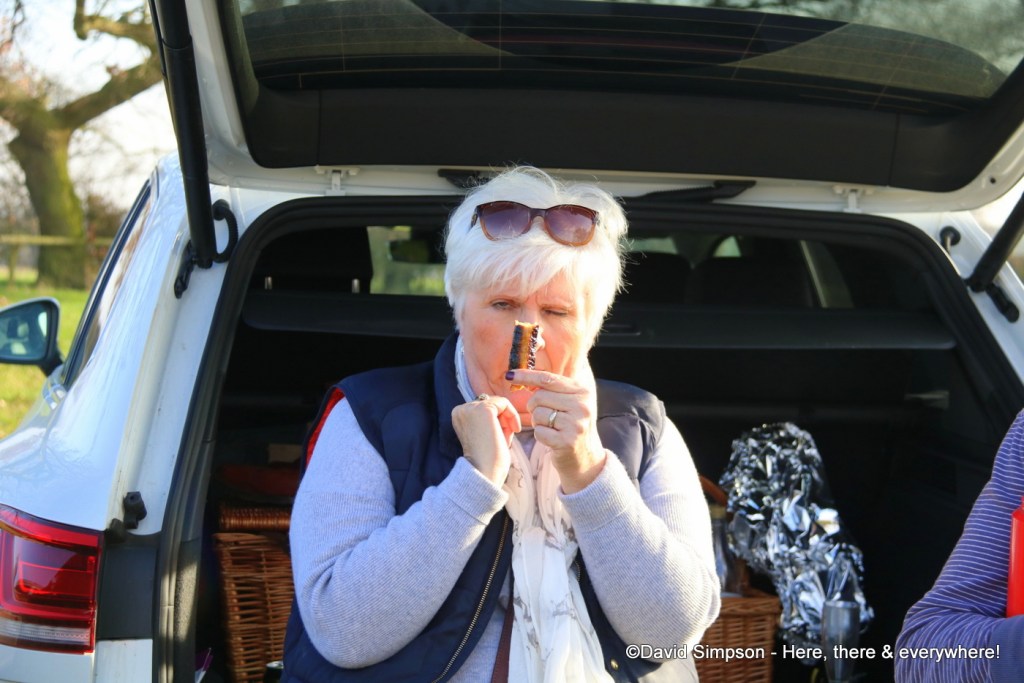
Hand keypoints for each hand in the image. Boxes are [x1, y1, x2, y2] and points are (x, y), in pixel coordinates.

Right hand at [451, 394, 520, 483]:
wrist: (485, 472)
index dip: (497, 421)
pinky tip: (513, 431)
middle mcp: (461, 409)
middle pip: (491, 405)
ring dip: (507, 420)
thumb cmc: (487, 458)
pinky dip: (513, 415)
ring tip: (506, 438)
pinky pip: (504, 402)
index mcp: (458, 416)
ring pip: (499, 403)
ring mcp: (470, 408)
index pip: (483, 408)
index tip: (501, 437)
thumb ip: (488, 418)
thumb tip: (501, 404)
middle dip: (503, 421)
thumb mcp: (484, 433)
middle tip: (505, 439)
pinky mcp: (483, 409)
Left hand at [512, 367, 606, 492]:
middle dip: (534, 406)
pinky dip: (540, 435)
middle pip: (539, 397)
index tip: (509, 375)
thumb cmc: (571, 426)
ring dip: (538, 422)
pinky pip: (539, 432)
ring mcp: (576, 424)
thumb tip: (521, 376)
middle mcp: (581, 406)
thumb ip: (552, 389)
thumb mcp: (570, 403)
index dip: (526, 376)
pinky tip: (551, 439)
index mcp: (582, 391)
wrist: (586, 457)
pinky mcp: (567, 441)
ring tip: (551, 427)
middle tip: (544, 415)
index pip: (548, 378)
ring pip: (538, 414)